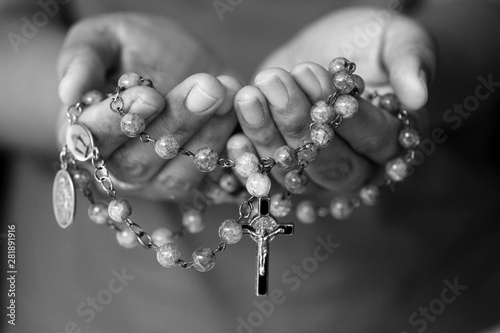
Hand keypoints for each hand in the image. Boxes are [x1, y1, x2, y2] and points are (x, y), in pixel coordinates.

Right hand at [56, 13, 241, 202]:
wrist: (174, 63)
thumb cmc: (132, 49)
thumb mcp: (105, 37)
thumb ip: (83, 57)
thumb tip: (69, 91)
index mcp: (85, 134)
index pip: (92, 140)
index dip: (118, 122)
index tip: (149, 95)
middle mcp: (117, 168)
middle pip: (139, 162)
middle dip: (176, 124)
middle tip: (207, 87)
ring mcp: (156, 182)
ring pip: (178, 176)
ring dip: (207, 136)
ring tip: (228, 92)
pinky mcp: (193, 185)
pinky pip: (211, 181)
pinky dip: (228, 152)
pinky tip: (240, 118)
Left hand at [228, 7, 435, 199]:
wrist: (329, 53)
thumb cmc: (371, 45)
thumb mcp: (397, 38)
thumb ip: (412, 60)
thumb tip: (419, 94)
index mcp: (392, 141)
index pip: (375, 138)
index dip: (351, 116)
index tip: (325, 83)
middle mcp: (356, 168)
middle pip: (330, 165)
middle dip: (299, 125)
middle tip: (276, 83)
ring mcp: (316, 174)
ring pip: (292, 172)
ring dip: (266, 136)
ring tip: (249, 95)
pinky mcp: (284, 170)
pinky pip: (264, 178)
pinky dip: (246, 161)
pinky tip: (231, 139)